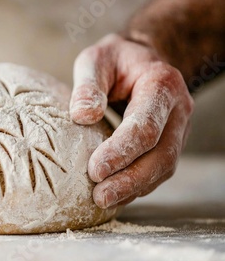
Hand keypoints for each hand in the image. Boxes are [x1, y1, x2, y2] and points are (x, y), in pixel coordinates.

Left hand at [70, 33, 193, 208]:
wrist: (143, 61)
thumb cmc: (115, 61)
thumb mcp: (96, 60)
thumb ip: (88, 85)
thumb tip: (82, 115)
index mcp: (161, 84)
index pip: (145, 126)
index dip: (121, 151)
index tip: (94, 170)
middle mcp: (178, 109)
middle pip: (161, 154)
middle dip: (130, 179)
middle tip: (99, 196)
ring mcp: (179, 129)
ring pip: (164, 167)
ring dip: (134, 188)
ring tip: (103, 200)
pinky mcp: (170, 142)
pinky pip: (158, 170)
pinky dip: (138, 186)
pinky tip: (116, 196)